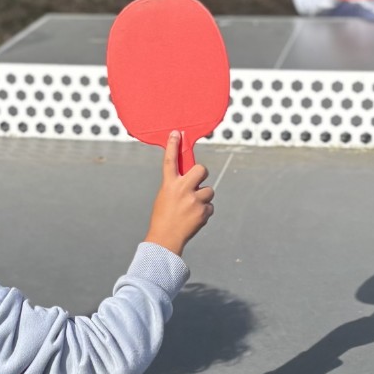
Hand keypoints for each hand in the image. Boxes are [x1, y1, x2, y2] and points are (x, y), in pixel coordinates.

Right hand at [145, 132, 213, 257]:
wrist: (165, 239)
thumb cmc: (163, 218)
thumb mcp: (164, 197)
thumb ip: (175, 185)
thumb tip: (190, 178)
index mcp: (169, 184)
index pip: (171, 160)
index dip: (173, 145)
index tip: (177, 133)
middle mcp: (182, 189)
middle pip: (201, 169)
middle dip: (202, 175)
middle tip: (197, 183)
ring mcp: (194, 200)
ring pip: (209, 190)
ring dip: (203, 198)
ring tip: (192, 209)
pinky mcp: (203, 212)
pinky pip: (210, 206)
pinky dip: (204, 212)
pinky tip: (194, 219)